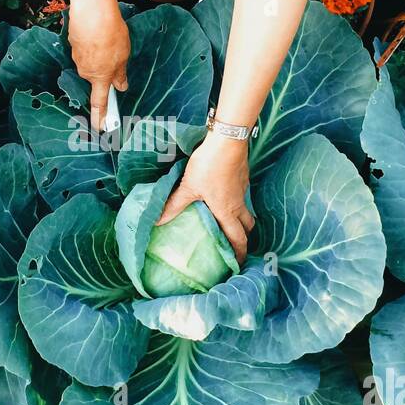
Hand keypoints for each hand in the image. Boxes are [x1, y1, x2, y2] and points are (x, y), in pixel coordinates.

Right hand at [69, 5, 129, 130]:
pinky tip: (99, 32)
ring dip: (100, 53)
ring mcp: (77, 56)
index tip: (100, 128)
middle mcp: (85, 70)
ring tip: (110, 38)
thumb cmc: (110, 35)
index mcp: (99, 77)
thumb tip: (121, 86)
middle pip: (96, 76)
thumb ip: (120, 73)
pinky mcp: (73, 42)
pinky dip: (93, 43)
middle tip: (116, 54)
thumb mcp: (123, 56)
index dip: (100, 117)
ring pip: (91, 61)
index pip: (99, 103)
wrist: (92, 12)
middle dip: (105, 69)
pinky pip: (85, 47)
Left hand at [157, 133, 254, 262]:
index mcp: (227, 211)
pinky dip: (238, 203)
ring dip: (242, 220)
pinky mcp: (243, 177)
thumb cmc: (209, 166)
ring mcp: (243, 190)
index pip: (237, 238)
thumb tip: (158, 221)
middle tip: (236, 247)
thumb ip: (174, 205)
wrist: (228, 141)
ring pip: (247, 211)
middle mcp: (238, 204)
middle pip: (247, 227)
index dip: (239, 253)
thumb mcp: (188, 187)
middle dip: (244, 239)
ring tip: (231, 224)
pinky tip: (226, 198)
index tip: (238, 264)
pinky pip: (243, 196)